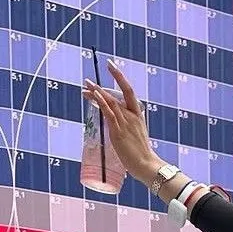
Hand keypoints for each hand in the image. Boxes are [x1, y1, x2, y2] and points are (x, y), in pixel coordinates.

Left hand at [84, 62, 160, 185]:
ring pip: (110, 102)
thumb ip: (126, 130)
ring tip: (85, 86)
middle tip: (87, 80)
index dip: (119, 77)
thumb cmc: (142, 156)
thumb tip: (115, 129)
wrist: (147, 165)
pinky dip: (101, 102)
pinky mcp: (118, 131)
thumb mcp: (135, 138)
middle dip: (100, 87)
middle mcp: (132, 116)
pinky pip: (109, 113)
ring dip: (96, 92)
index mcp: (138, 115)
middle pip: (115, 95)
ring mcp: (125, 122)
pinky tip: (94, 94)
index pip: (128, 91)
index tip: (111, 66)